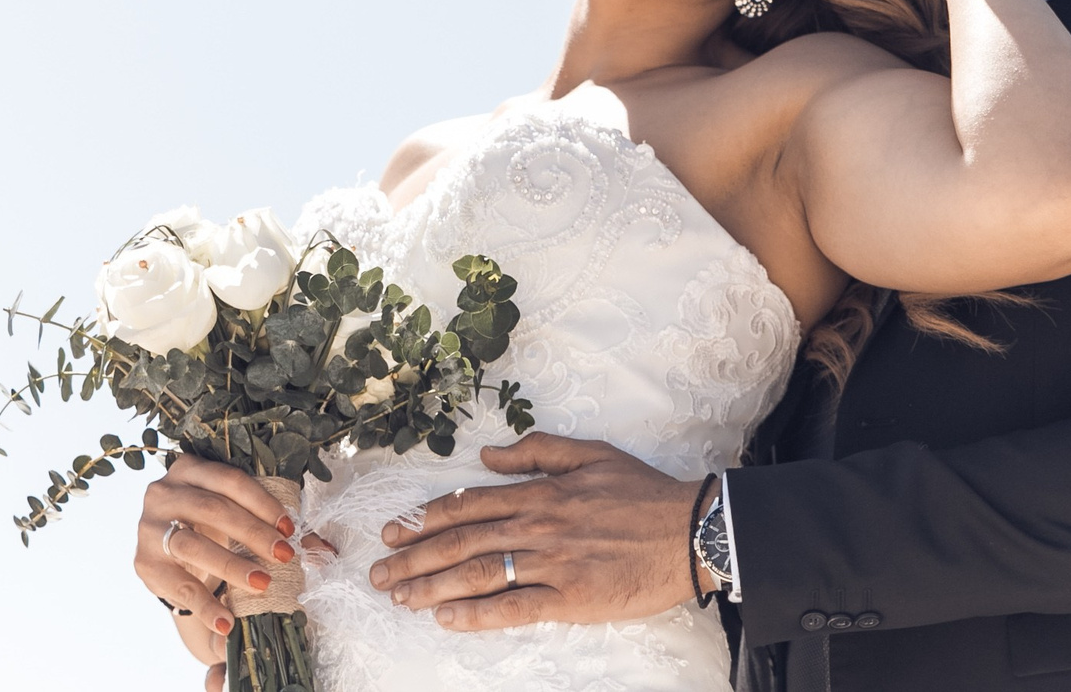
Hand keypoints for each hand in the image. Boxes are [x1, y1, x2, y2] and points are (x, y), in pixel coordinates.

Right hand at [132, 455, 323, 663]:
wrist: (169, 557)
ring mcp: (149, 526)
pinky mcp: (143, 563)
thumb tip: (328, 550)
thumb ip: (275, 528)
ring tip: (263, 584)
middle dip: (252, 533)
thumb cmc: (211, 527)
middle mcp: (164, 491)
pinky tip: (227, 622)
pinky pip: (179, 586)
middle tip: (284, 557)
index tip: (288, 529)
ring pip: (192, 544)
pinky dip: (206, 606)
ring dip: (232, 566)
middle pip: (213, 509)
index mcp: (191, 468)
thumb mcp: (237, 518)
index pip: (231, 480)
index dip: (262, 503)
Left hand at [366, 433, 702, 629]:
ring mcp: (554, 563)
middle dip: (415, 558)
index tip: (393, 532)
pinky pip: (515, 607)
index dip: (425, 520)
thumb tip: (488, 457)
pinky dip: (478, 614)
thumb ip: (538, 451)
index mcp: (542, 491)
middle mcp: (540, 525)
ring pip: (480, 574)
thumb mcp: (591, 454)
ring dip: (434, 587)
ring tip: (400, 598)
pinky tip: (447, 618)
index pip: (469, 505)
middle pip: (463, 542)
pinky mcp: (571, 598)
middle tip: (379, 574)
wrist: (691, 530)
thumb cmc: (643, 492)